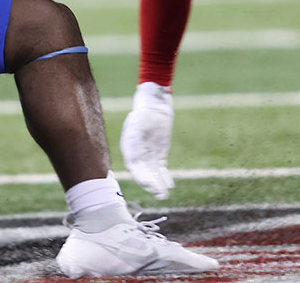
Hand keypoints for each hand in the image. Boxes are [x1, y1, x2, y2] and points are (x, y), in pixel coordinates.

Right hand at [119, 81, 174, 199]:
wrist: (154, 104)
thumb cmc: (144, 112)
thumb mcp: (139, 124)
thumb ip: (135, 139)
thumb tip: (134, 158)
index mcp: (129, 147)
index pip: (134, 167)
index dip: (140, 177)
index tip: (149, 184)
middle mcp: (137, 154)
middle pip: (143, 173)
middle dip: (151, 185)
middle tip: (159, 193)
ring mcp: (148, 155)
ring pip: (153, 174)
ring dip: (158, 185)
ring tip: (164, 195)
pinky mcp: (158, 155)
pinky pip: (161, 169)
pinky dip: (165, 178)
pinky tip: (170, 185)